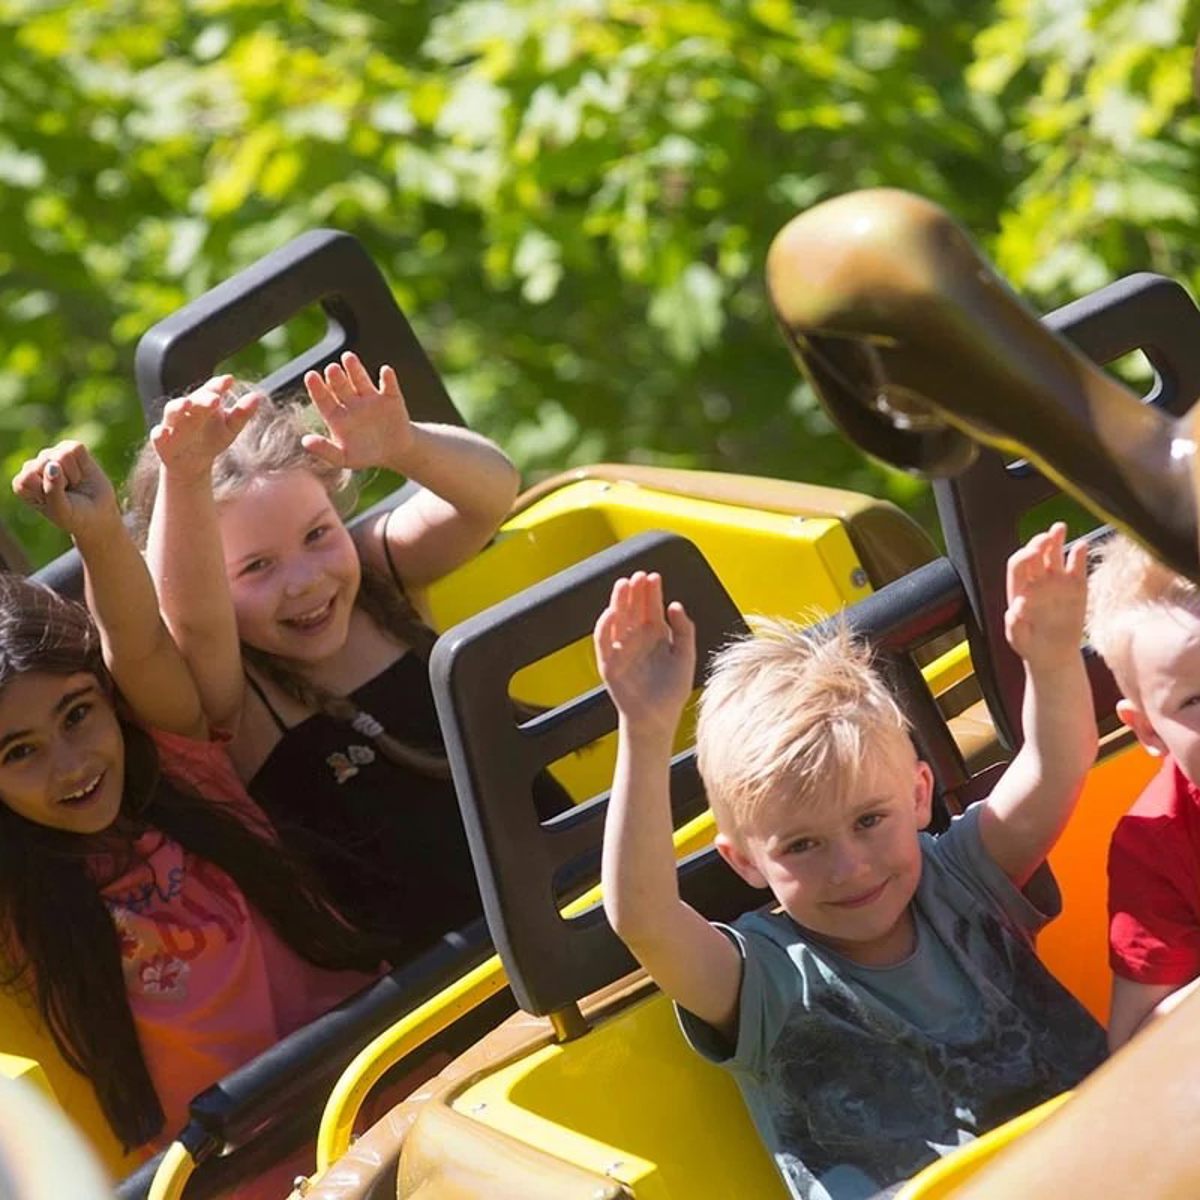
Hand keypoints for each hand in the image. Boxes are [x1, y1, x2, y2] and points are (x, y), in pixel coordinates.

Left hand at [12, 441, 119, 539]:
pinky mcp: (70, 448)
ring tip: (75, 484)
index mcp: (24, 483)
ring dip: (74, 474)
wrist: (99, 514)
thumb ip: (52, 490)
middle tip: (69, 493)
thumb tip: (53, 464)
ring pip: (62, 454)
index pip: (28, 476)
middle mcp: (34, 466)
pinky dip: (84, 463)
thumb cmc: (75, 515)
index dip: (47, 488)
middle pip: (46, 462)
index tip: (56, 500)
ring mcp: (52, 456)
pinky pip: (76, 448)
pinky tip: (81, 474)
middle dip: (63, 480)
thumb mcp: (61, 510)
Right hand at [150, 376, 260, 477]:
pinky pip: (158, 435)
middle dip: (203, 398)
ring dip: (178, 407)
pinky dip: (159, 433)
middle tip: (215, 398)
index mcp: (204, 402)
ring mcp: (172, 424)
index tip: (229, 381)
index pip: (211, 390)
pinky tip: (163, 432)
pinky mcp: (161, 440)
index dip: (218, 385)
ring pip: (172, 411)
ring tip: (187, 404)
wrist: (194, 463)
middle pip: (194, 399)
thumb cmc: (212, 439)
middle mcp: (187, 410)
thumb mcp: (231, 428)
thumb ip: (242, 413)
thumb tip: (257, 396)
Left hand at [302, 352, 414, 470]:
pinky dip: (388, 378)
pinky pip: (388, 386)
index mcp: (336, 414)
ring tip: (348, 358)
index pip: (323, 399)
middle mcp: (351, 402)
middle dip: (336, 377)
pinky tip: (385, 372)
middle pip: (341, 386)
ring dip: (355, 369)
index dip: (317, 388)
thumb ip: (325, 451)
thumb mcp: (344, 458)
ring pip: (360, 380)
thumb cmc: (365, 455)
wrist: (394, 451)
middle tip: (331, 369)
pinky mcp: (390, 397)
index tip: (311, 376)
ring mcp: (370, 398)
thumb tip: (305, 442)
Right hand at [594, 572, 695, 736]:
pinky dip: (605, 626)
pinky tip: (612, 611)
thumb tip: (675, 605)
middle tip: (638, 576)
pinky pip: (603, 641)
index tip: (654, 577)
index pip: (651, 608)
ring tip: (623, 585)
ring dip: (618, 601)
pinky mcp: (609, 663)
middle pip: (633, 609)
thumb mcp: (686, 656)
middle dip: (634, 592)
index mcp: (655, 636)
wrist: (658, 719)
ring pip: (616, 619)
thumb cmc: (672, 691)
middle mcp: (637, 639)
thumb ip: (684, 631)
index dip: (652, 592)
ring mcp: (621, 649)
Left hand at [1005, 522, 1088, 669]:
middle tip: (1046, 538)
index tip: (1031, 555)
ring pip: (1054, 554)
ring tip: (1059, 528)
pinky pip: (1077, 566)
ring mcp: (1057, 582)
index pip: (1017, 565)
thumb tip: (1015, 607)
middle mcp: (1036, 581)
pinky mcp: (1076, 586)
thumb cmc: (1032, 646)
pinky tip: (1081, 545)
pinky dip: (1079, 554)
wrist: (1054, 655)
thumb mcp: (1018, 639)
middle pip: (1035, 554)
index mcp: (1019, 589)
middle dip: (1039, 543)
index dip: (1023, 557)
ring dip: (1056, 538)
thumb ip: (1014, 625)